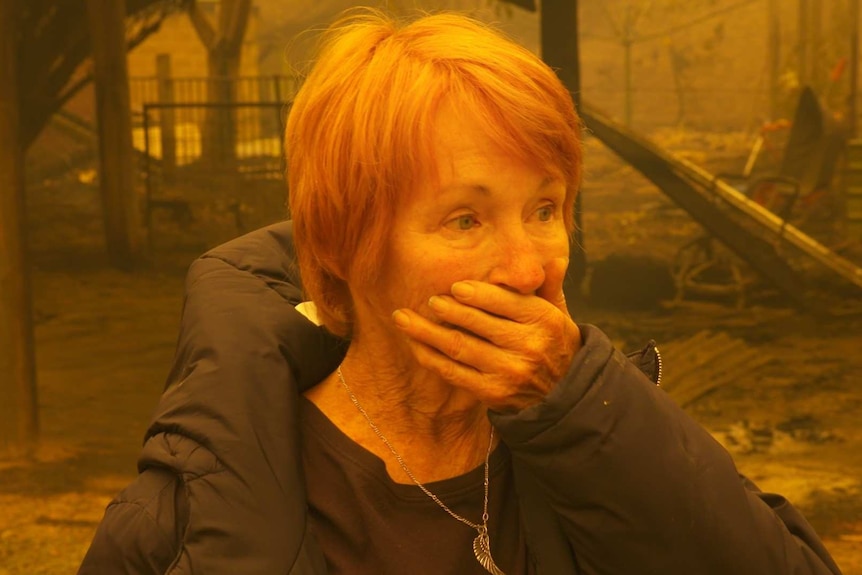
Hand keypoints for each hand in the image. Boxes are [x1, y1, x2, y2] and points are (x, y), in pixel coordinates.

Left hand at [391, 257, 581, 411]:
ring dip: (427, 332)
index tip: (455, 287)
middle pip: (478, 324)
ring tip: (404, 318)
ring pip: (460, 347)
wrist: (563, 395)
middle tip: (429, 301)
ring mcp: (509, 372)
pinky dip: (431, 357)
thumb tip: (556, 259)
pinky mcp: (492, 393)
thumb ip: (551, 287)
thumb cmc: (554, 344)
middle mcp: (528, 346)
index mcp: (545, 320)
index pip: (506, 302)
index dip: (478, 294)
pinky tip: (414, 344)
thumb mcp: (560, 314)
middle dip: (448, 310)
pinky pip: (454, 372)